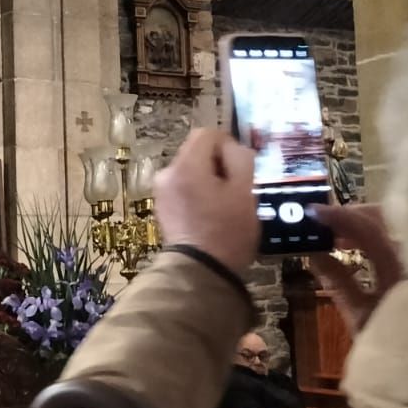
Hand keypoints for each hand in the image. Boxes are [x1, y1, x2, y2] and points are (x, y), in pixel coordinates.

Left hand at [153, 129, 258, 275]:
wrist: (201, 273)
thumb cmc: (227, 231)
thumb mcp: (245, 191)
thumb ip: (240, 159)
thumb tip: (231, 148)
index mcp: (185, 166)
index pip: (208, 134)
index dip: (228, 146)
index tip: (239, 170)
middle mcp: (167, 174)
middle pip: (198, 153)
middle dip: (218, 166)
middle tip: (234, 192)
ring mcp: (162, 192)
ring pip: (191, 171)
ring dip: (209, 181)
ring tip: (223, 207)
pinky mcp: (163, 208)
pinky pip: (184, 188)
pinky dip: (198, 194)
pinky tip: (209, 216)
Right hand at [307, 204, 403, 332]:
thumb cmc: (394, 348)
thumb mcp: (360, 318)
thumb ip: (337, 282)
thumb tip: (312, 251)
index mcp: (405, 273)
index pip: (372, 230)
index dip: (341, 217)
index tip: (313, 213)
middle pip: (387, 217)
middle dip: (352, 214)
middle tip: (322, 222)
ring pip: (393, 224)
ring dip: (362, 223)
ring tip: (335, 235)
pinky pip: (400, 236)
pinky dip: (376, 234)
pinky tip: (355, 244)